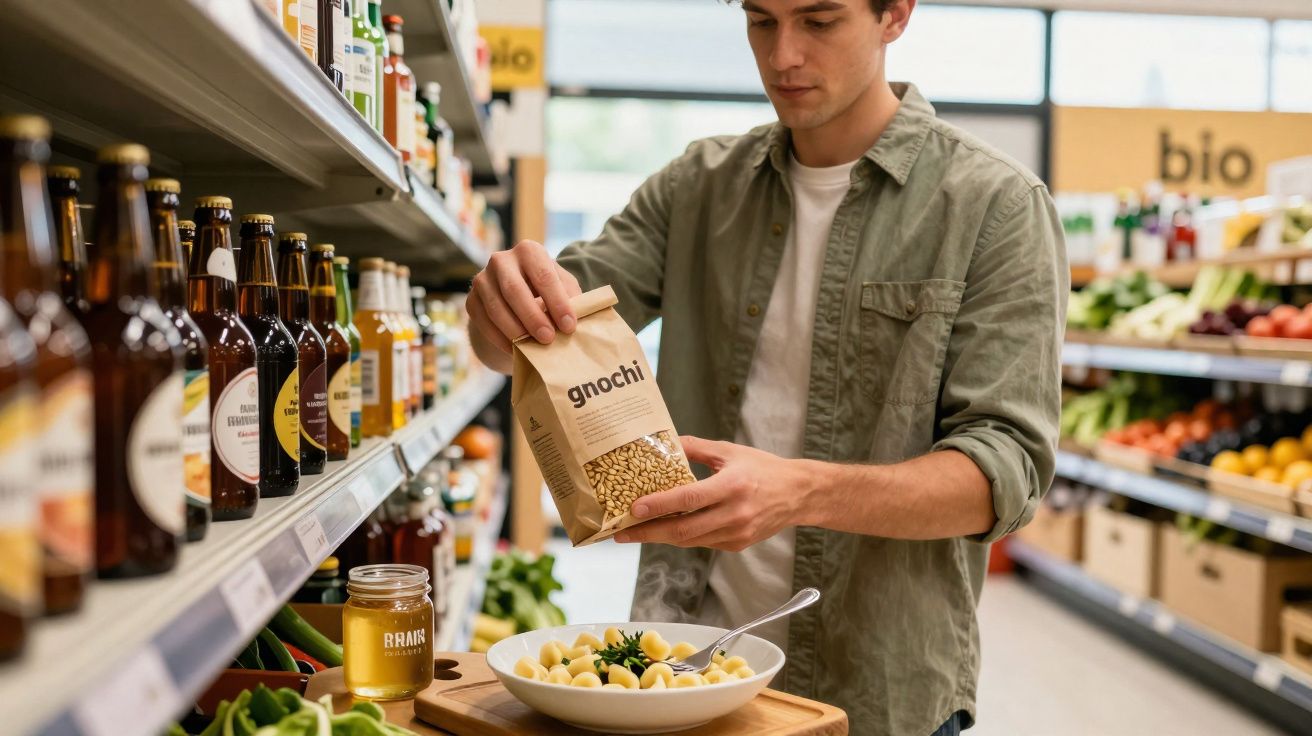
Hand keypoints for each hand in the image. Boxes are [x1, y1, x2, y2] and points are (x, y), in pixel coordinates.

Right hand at [467, 240, 581, 357]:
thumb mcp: (563, 287)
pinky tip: (515, 351)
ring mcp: (482, 280)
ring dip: (515, 331)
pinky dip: (500, 340)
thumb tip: (576, 317)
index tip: (569, 326)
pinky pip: (484, 323)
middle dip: (533, 317)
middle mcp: (501, 260)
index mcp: (529, 251)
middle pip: (514, 290)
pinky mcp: (471, 301)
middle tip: (548, 339)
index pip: (543, 276)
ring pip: (496, 308)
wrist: (516, 295)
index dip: (557, 302)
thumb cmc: (547, 290)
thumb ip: (570, 297)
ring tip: (532, 348)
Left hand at [613, 436, 813, 551]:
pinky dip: (681, 537)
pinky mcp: (737, 545)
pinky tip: (664, 530)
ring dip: (660, 537)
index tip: (634, 508)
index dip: (659, 505)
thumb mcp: (730, 451)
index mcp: (732, 485)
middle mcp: (734, 513)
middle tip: (621, 532)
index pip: (688, 499)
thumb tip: (665, 444)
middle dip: (648, 532)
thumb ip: (696, 448)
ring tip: (635, 532)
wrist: (798, 494)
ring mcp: (736, 533)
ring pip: (690, 540)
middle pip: (683, 530)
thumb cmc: (763, 468)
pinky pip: (702, 542)